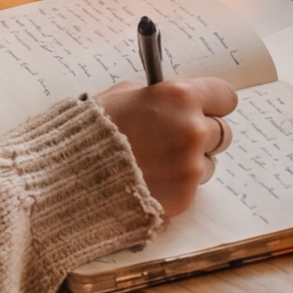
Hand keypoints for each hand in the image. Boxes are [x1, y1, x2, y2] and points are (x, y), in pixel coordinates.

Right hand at [94, 74, 238, 217]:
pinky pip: (191, 189)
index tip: (201, 109)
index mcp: (179, 97)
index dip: (212, 104)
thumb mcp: (122, 95)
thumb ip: (158, 97)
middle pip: (222, 132)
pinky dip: (174, 187)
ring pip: (208, 164)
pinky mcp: (184, 197)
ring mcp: (190, 166)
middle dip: (203, 135)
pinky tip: (147, 182)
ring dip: (189, 164)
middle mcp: (192, 129)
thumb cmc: (90, 130)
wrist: (68, 176)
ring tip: (154, 165)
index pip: (225, 97)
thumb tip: (174, 103)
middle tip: (174, 140)